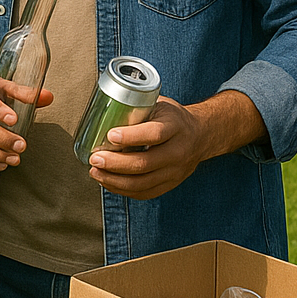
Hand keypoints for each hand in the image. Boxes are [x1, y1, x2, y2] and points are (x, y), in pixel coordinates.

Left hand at [87, 96, 206, 200]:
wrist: (201, 134)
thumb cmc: (172, 118)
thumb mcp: (159, 105)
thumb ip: (137, 109)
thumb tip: (102, 112)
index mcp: (175, 126)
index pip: (154, 134)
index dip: (131, 136)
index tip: (110, 135)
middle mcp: (178, 151)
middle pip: (145, 163)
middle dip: (115, 163)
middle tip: (94, 158)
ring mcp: (176, 171)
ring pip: (143, 182)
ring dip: (115, 180)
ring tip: (95, 172)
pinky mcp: (171, 183)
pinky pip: (146, 192)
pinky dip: (124, 190)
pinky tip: (108, 182)